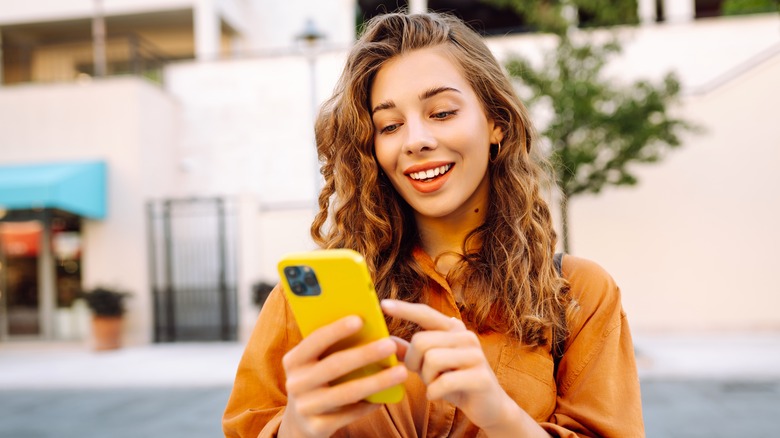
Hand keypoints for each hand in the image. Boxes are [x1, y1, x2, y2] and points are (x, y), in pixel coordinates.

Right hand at [278, 315, 407, 437]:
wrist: (300, 422)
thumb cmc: (318, 381)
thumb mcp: (316, 364)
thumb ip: (335, 349)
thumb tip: (376, 332)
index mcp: (294, 360)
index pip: (315, 340)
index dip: (336, 330)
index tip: (360, 319)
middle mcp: (295, 383)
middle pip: (334, 365)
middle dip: (364, 354)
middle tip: (390, 345)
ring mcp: (304, 407)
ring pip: (347, 392)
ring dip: (377, 381)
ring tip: (401, 372)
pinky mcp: (317, 427)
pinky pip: (350, 414)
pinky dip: (369, 404)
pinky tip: (385, 397)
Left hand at [382, 300, 545, 436]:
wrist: (489, 407)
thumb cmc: (455, 383)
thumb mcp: (430, 366)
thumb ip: (411, 353)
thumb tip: (387, 341)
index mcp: (453, 329)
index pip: (426, 314)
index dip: (404, 309)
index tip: (382, 304)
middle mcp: (466, 336)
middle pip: (421, 341)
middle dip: (414, 363)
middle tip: (423, 375)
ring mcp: (476, 355)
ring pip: (431, 360)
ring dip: (426, 379)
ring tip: (435, 385)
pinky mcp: (481, 377)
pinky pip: (443, 382)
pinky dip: (434, 393)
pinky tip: (438, 395)